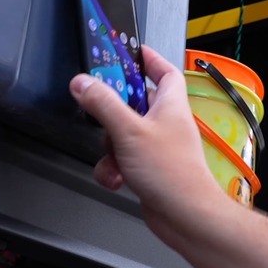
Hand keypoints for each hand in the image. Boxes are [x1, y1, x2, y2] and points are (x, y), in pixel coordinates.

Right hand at [69, 46, 226, 233]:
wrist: (184, 215)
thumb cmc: (172, 172)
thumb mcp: (129, 131)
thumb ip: (103, 104)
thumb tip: (84, 82)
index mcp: (170, 104)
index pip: (164, 71)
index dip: (147, 59)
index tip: (129, 52)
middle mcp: (166, 122)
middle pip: (134, 102)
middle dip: (113, 110)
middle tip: (99, 108)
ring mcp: (157, 146)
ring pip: (123, 134)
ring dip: (110, 146)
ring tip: (114, 155)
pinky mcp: (148, 168)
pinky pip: (122, 159)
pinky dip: (114, 168)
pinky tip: (117, 177)